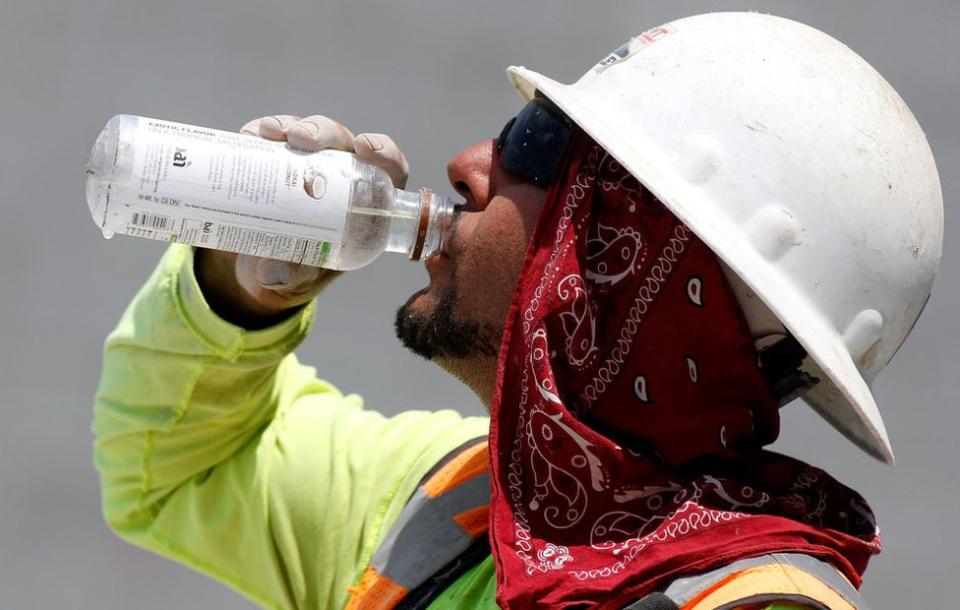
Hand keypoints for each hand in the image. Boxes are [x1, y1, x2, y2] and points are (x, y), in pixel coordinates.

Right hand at [196, 114, 409, 328]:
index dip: (383, 152)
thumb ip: (292, 277)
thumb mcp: (297, 279)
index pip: (388, 170)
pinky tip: (250, 134)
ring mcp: (309, 164)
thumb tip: (272, 274)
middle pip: (343, 142)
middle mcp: (342, 176)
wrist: (260, 267)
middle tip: (299, 139)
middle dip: (324, 132)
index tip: (364, 146)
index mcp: (365, 204)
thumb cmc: (297, 272)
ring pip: (309, 132)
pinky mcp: (278, 159)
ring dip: (291, 125)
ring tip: (268, 133)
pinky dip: (261, 132)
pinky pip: (274, 137)